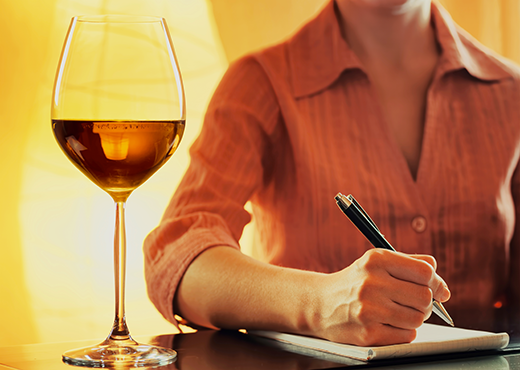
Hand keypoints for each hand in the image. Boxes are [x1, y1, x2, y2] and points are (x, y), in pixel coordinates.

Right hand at [311, 249, 449, 345]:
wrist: (320, 304)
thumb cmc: (355, 282)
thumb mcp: (376, 263)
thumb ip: (410, 264)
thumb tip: (442, 286)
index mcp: (376, 260)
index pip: (424, 271)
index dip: (437, 282)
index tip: (438, 290)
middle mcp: (371, 282)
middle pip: (425, 297)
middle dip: (425, 302)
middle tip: (413, 302)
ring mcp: (369, 309)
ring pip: (418, 318)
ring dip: (414, 318)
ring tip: (397, 312)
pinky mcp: (367, 333)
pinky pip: (407, 335)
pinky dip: (403, 332)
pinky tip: (387, 323)